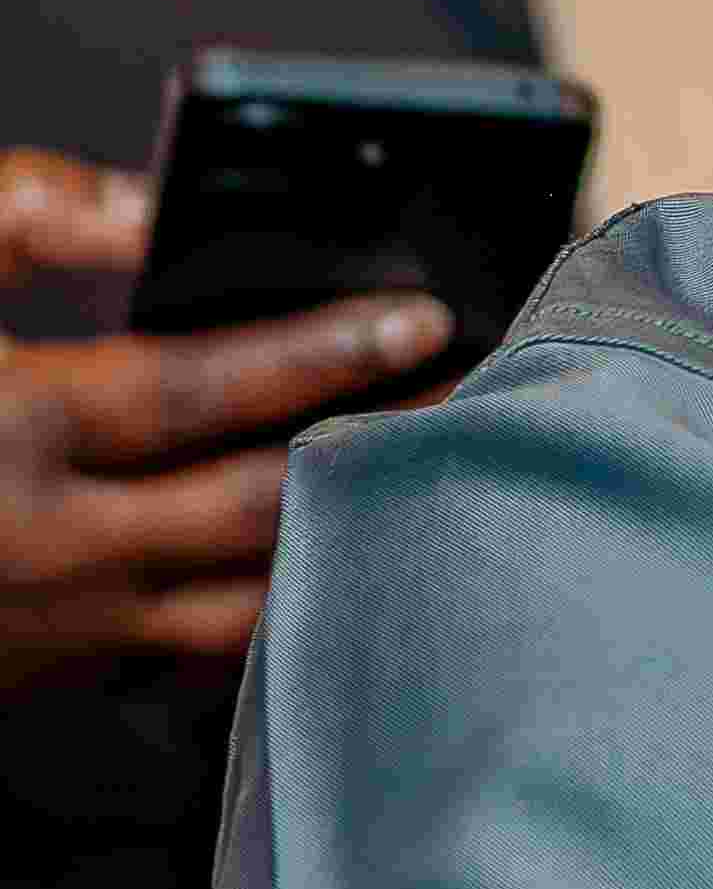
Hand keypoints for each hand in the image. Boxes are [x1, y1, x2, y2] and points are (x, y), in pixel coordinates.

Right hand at [0, 150, 452, 699]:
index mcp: (13, 434)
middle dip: (386, 449)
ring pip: (252, 601)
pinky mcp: (54, 686)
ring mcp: (58, 635)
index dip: (320, 352)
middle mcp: (48, 551)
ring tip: (454, 479)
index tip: (421, 317)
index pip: (201, 389)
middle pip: (261, 505)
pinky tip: (359, 566)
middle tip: (489, 396)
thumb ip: (19, 220)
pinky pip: (202, 655)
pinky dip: (288, 609)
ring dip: (358, 542)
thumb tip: (142, 202)